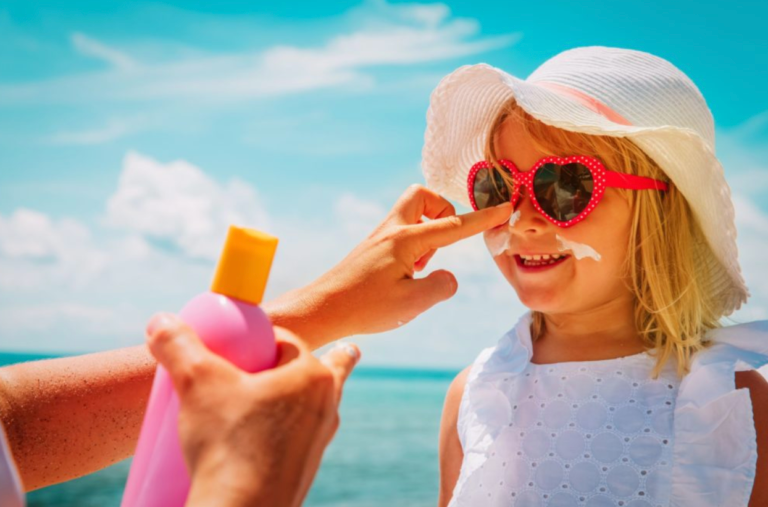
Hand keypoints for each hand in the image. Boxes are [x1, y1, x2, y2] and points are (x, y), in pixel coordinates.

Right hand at [144, 313, 359, 506]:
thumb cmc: (227, 445)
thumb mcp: (196, 384)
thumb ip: (178, 346)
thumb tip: (160, 321)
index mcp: (312, 377)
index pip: (286, 340)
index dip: (260, 336)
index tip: (238, 343)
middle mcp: (325, 407)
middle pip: (315, 370)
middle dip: (312, 360)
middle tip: (316, 353)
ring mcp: (318, 441)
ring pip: (311, 406)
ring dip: (303, 397)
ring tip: (304, 391)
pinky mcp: (303, 470)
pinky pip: (300, 439)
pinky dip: (290, 431)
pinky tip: (276, 437)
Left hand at [265, 184, 512, 348]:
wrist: (322, 309)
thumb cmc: (365, 307)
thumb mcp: (412, 303)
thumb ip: (441, 287)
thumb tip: (449, 276)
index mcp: (406, 239)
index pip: (454, 226)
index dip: (483, 218)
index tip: (505, 207)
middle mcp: (392, 230)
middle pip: (423, 196)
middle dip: (443, 211)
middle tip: (443, 243)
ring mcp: (380, 237)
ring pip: (412, 213)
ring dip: (428, 232)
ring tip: (420, 268)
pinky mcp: (373, 248)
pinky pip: (402, 231)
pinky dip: (414, 245)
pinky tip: (405, 275)